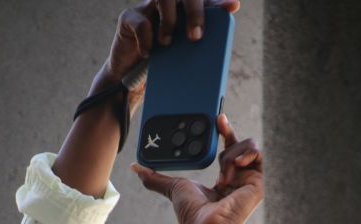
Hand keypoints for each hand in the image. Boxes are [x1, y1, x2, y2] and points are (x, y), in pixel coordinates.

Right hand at [103, 0, 241, 114]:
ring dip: (169, 21)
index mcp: (185, 14)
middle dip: (194, 13)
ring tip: (167, 43)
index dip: (218, 3)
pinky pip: (140, 21)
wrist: (128, 79)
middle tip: (196, 36)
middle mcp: (168, 6)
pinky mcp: (129, 18)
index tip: (232, 6)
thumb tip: (219, 69)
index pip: (205, 2)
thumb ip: (198, 56)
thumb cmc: (159, 68)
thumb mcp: (182, 62)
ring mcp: (148, 9)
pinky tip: (148, 54)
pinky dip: (145, 38)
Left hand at [130, 113, 263, 223]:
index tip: (217, 119)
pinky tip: (235, 165)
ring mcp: (249, 181)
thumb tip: (135, 167)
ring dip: (231, 153)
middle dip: (229, 132)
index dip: (224, 133)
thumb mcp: (172, 187)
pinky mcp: (258, 182)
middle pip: (239, 145)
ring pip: (247, 148)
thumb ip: (155, 177)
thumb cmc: (192, 213)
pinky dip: (246, 154)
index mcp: (222, 182)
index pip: (226, 151)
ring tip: (222, 174)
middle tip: (219, 120)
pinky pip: (258, 155)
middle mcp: (238, 180)